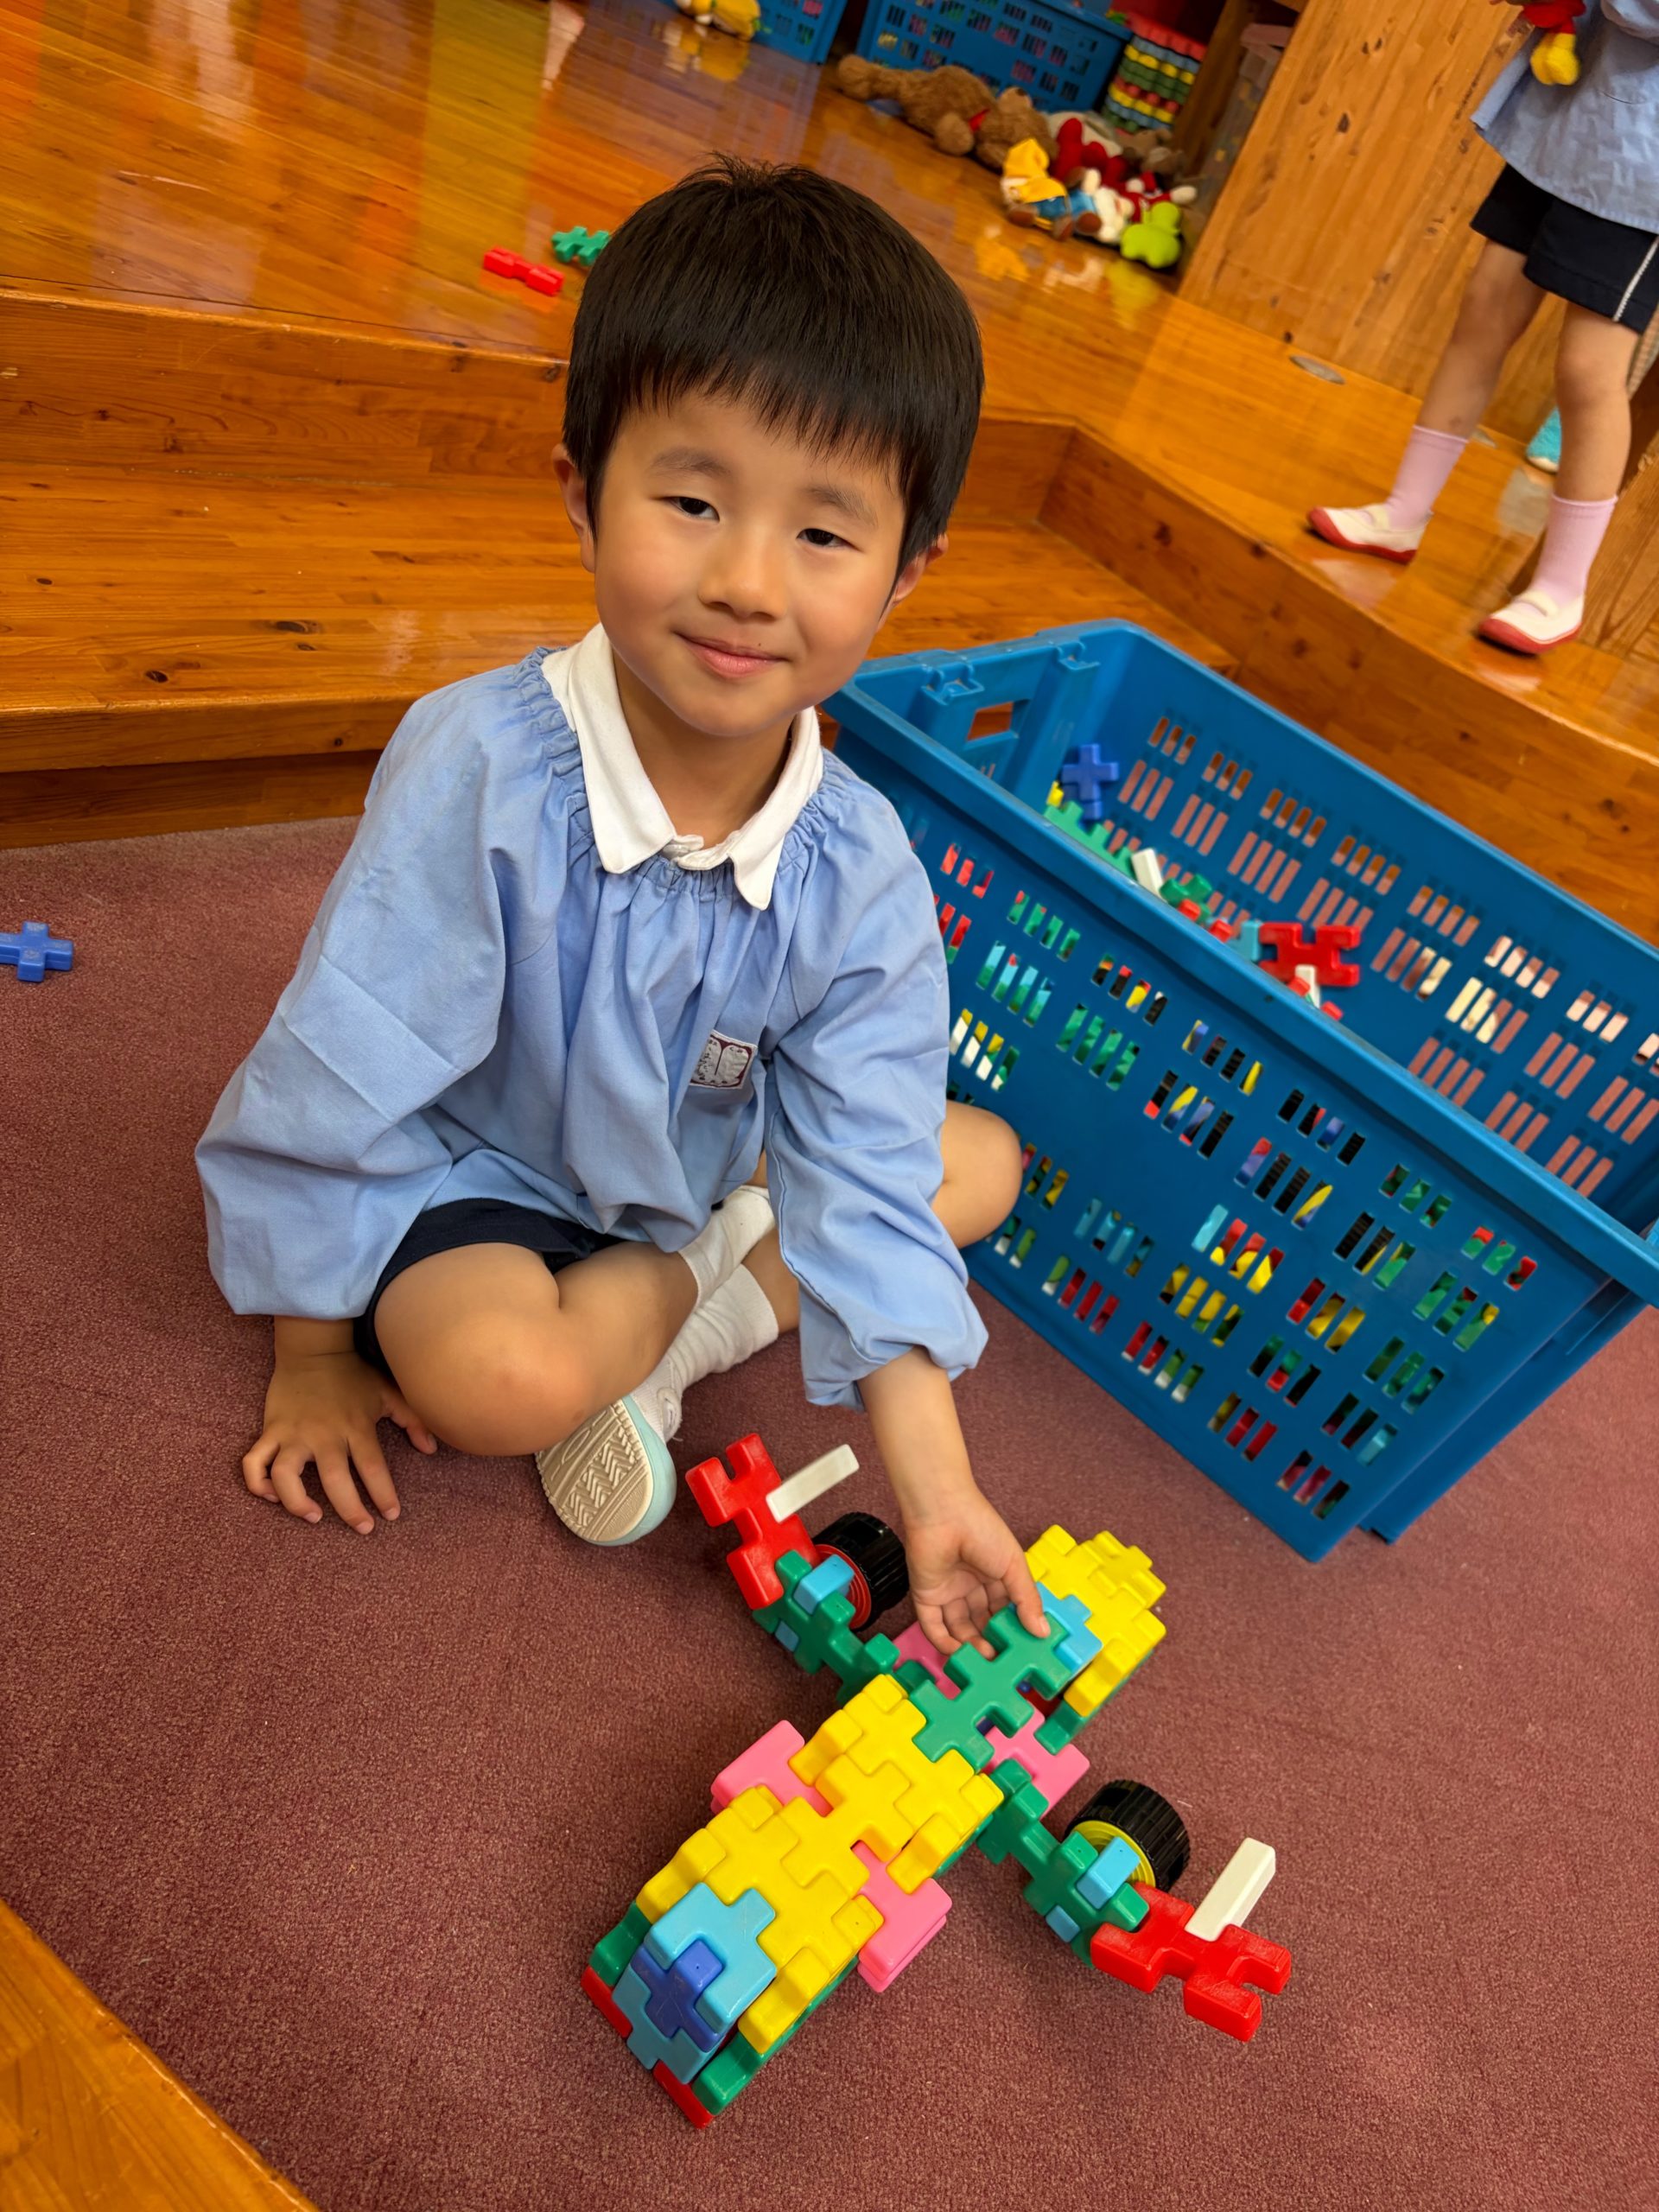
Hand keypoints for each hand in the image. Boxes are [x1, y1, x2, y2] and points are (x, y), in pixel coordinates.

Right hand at [244, 1350, 437, 1533]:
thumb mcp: (389, 1392)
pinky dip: (257, 1483)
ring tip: (314, 1516)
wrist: (313, 1349)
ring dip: (296, 1502)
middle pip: (335, 1480)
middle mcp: (323, 1434)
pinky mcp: (271, 1430)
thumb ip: (413, 1420)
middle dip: (350, 1510)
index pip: (372, 1468)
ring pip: (285, 1476)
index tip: (391, 1515)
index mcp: (355, 1426)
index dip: (383, 1495)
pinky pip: (255, 1462)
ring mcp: (294, 1433)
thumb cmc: (354, 1374)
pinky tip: (272, 1497)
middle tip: (363, 1527)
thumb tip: (431, 1449)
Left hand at [902, 1483, 1047, 1659]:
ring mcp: (947, 1592)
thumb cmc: (983, 1529)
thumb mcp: (1014, 1566)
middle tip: (1003, 1661)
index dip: (1013, 1629)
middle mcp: (970, 1586)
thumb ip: (1027, 1600)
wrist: (944, 1513)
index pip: (1005, 1610)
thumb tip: (1043, 1631)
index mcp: (993, 1576)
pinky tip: (959, 1654)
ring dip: (970, 1646)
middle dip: (992, 1641)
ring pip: (959, 1628)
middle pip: (981, 1622)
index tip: (1024, 1649)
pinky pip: (933, 1626)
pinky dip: (944, 1642)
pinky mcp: (925, 1596)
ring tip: (985, 1661)